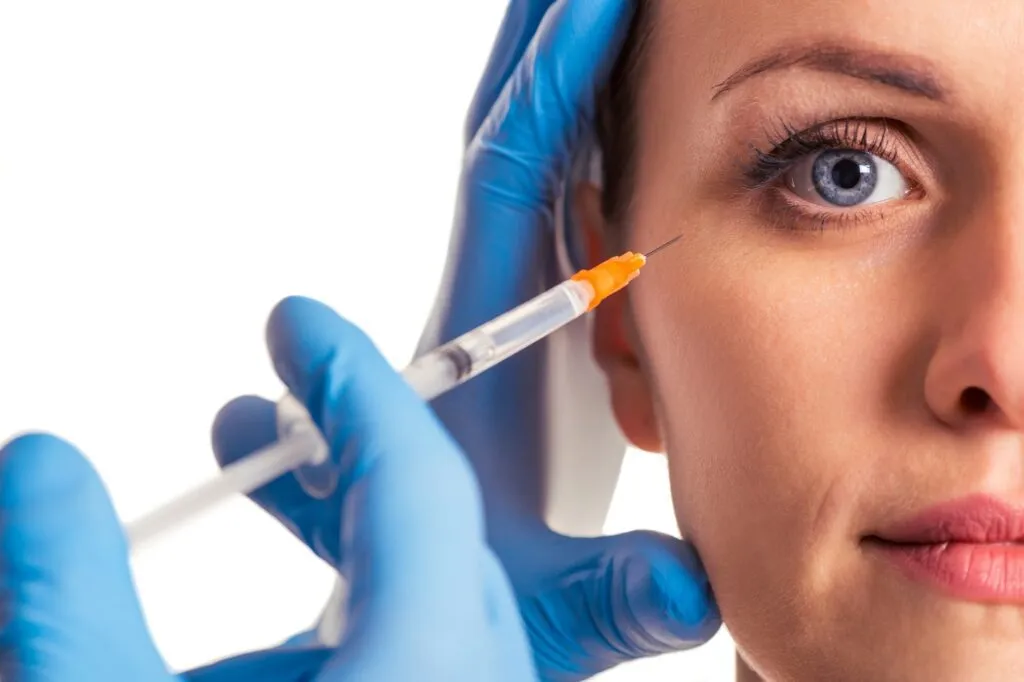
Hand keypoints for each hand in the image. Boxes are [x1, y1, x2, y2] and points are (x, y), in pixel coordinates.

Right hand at [0, 297, 536, 681]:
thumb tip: (35, 463)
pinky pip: (431, 641)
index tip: (299, 320)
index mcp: (428, 660)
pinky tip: (302, 602)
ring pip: (436, 587)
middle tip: (268, 398)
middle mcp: (479, 680)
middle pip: (435, 523)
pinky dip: (369, 594)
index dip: (353, 381)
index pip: (417, 476)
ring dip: (350, 519)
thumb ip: (63, 593)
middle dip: (345, 438)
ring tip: (264, 471)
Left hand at [423, 0, 719, 678]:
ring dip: (555, 86)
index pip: (512, 179)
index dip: (555, 83)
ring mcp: (497, 313)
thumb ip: (611, 590)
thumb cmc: (471, 610)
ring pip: (521, 172)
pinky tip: (603, 122)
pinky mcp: (516, 332)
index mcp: (479, 340)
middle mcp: (479, 307)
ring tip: (598, 15)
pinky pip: (543, 216)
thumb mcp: (547, 600)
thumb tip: (685, 587)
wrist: (435, 632)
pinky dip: (569, 149)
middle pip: (506, 145)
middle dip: (547, 50)